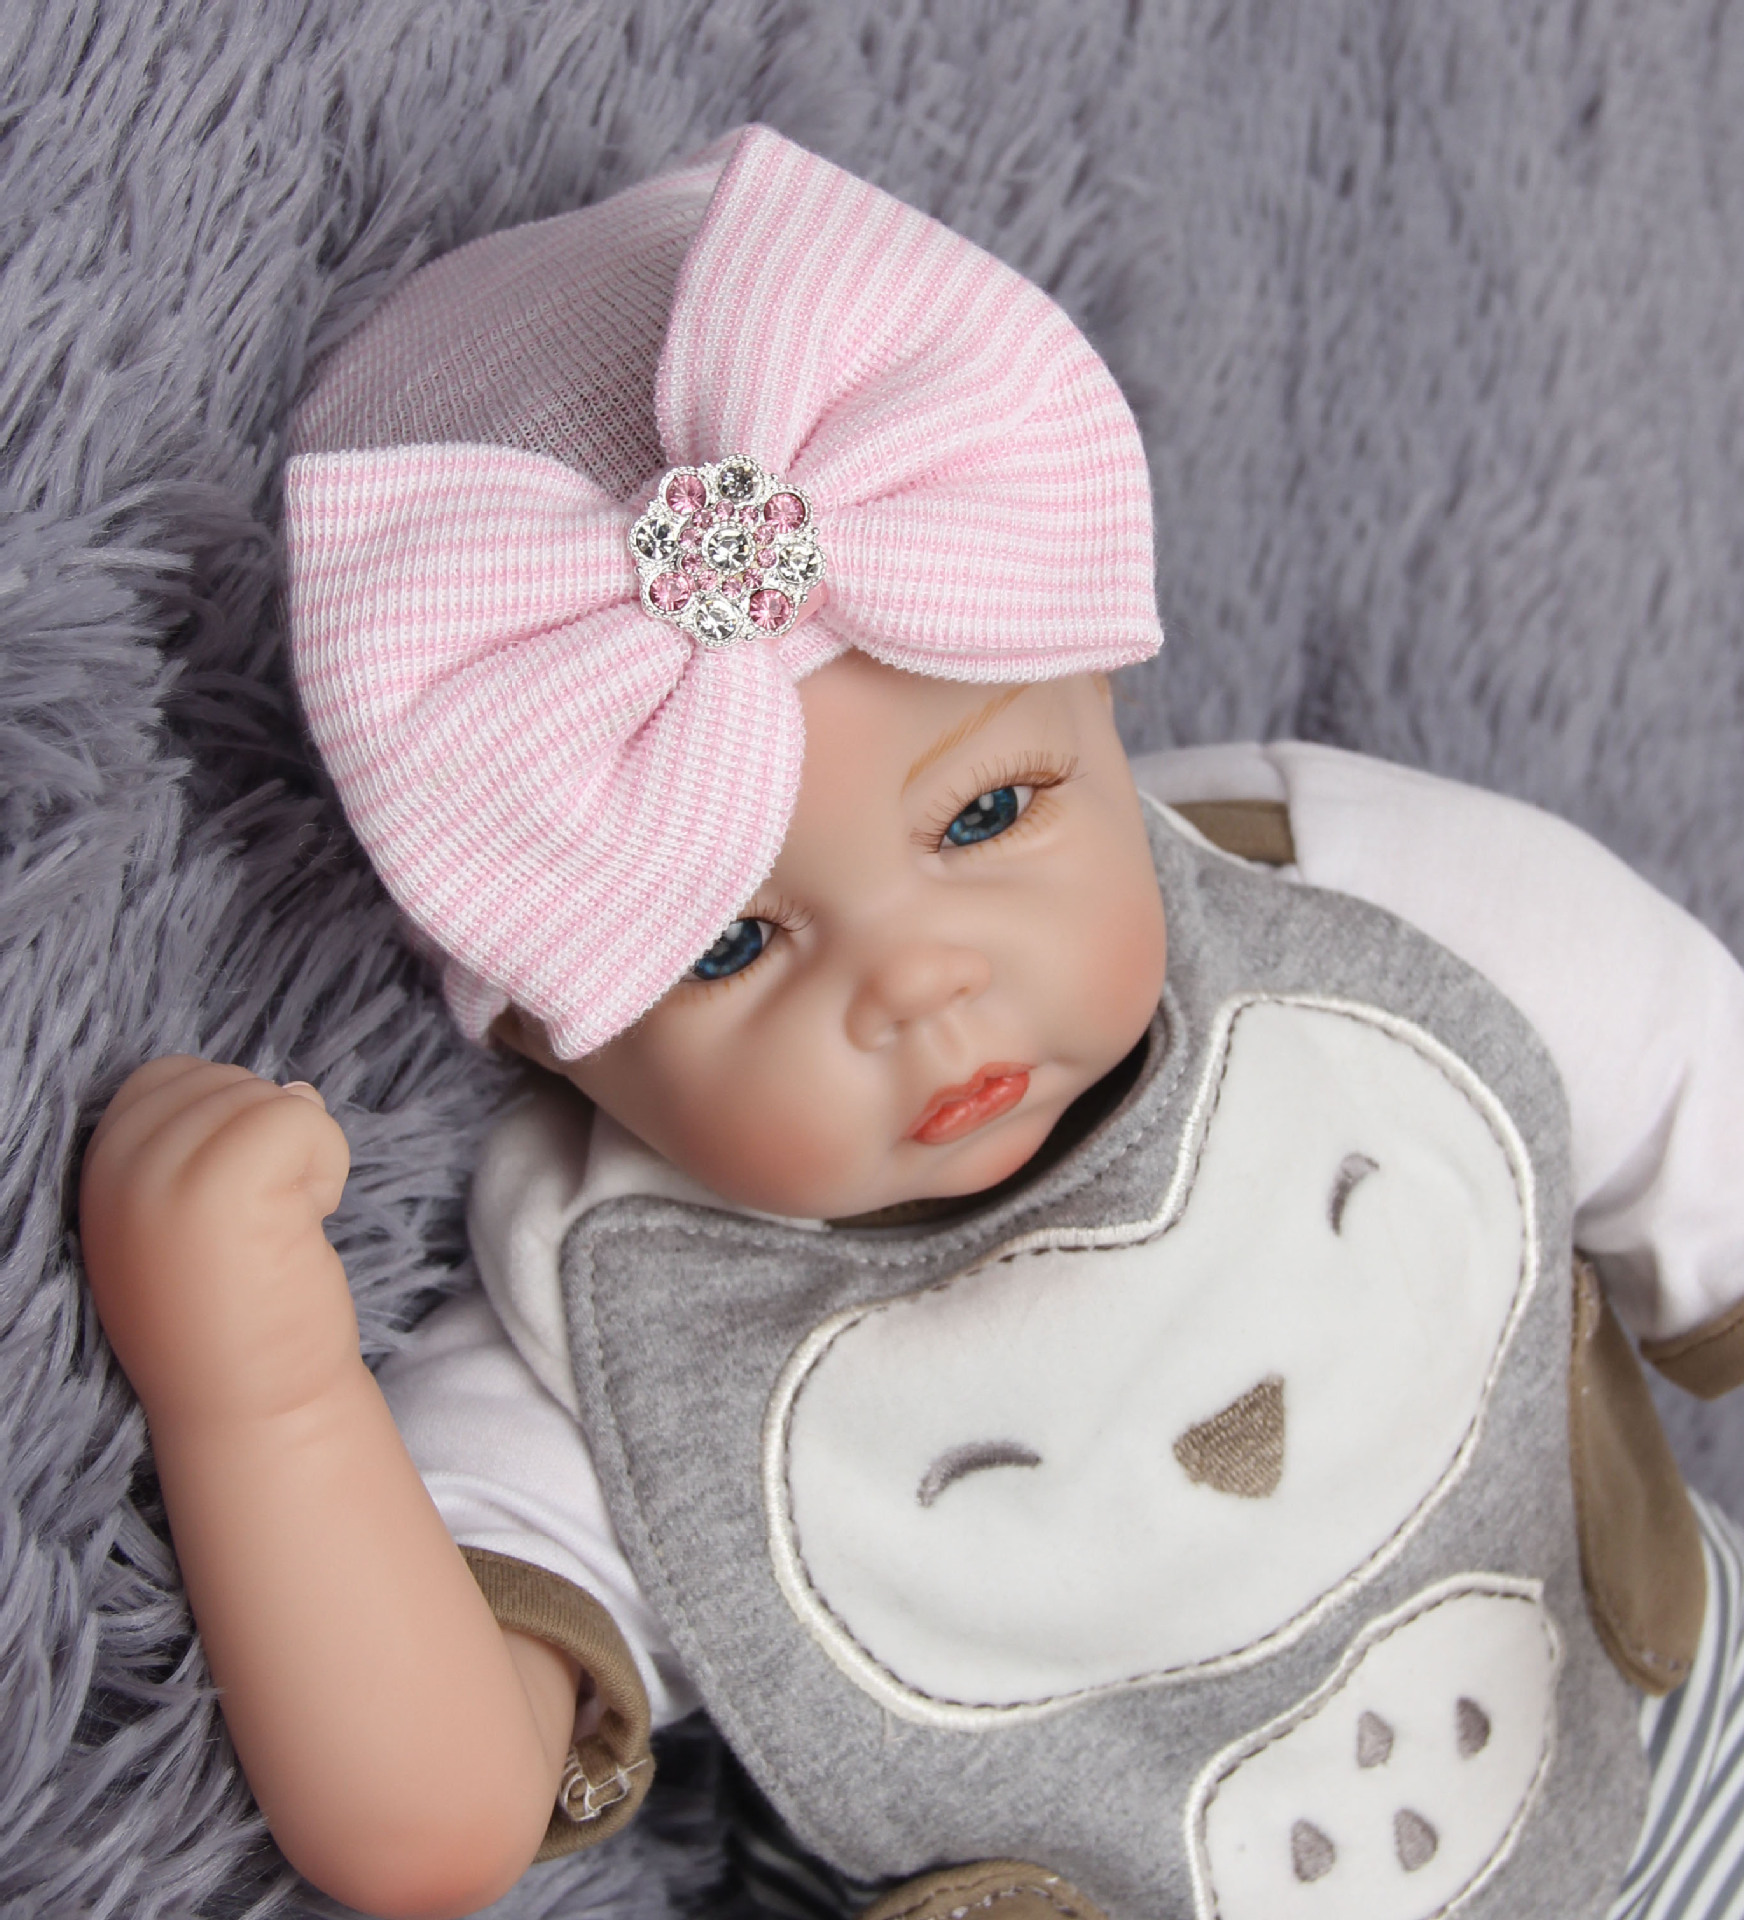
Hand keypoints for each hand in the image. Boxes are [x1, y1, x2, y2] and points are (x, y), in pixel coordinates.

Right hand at [80, 1057, 357, 1424]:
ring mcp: (163, 1179)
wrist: (254, 1412)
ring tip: (278, 1230)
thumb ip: (211, 1146)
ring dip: (301, 1154)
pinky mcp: (223, 1189)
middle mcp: (114, 1173)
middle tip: (263, 1222)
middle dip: (266, 1134)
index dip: (223, 1121)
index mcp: (97, 1177)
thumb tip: (294, 1086)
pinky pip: (301, 1116)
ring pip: (265, 1096)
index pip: (166, 1078)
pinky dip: (328, 1161)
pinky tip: (309, 1221)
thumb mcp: (192, 1218)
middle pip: (218, 1079)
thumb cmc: (235, 1319)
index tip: (235, 1198)